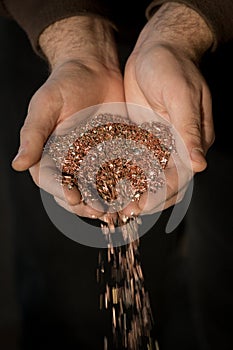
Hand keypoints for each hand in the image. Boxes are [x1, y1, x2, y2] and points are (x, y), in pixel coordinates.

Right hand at [12, 16, 123, 218]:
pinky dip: (124, 187)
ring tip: (118, 212)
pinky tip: (133, 195)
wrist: (94, 70)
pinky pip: (117, 174)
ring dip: (106, 203)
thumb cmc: (64, 83)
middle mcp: (69, 163)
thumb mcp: (46, 105)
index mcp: (48, 154)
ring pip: (97, 189)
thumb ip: (33, 135)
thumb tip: (17, 164)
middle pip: (74, 191)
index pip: (50, 179)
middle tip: (100, 212)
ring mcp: (92, 161)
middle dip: (87, 204)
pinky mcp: (112, 155)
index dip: (61, 191)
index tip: (73, 199)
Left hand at [123, 3, 214, 214]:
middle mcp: (177, 145)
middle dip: (147, 199)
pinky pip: (133, 160)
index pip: (181, 174)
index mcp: (193, 139)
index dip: (163, 192)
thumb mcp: (181, 95)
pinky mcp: (142, 136)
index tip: (143, 205)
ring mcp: (159, 142)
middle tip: (125, 212)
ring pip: (148, 176)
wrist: (155, 48)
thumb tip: (200, 165)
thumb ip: (189, 129)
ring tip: (116, 207)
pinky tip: (109, 185)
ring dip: (134, 193)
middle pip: (165, 182)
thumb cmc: (172, 67)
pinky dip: (124, 175)